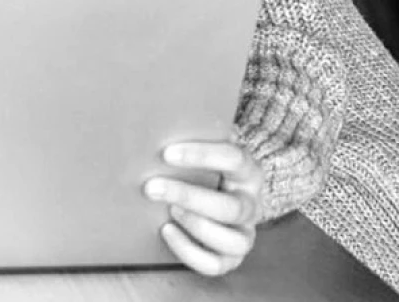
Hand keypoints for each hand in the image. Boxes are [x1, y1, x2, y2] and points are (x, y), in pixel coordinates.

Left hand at [144, 140, 264, 275]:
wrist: (216, 196)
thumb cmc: (202, 170)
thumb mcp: (202, 152)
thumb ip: (187, 142)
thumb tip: (146, 136)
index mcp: (248, 172)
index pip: (234, 159)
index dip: (202, 155)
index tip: (166, 154)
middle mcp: (251, 205)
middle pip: (231, 207)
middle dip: (189, 197)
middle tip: (152, 188)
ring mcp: (244, 234)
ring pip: (233, 240)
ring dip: (196, 226)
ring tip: (168, 211)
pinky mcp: (231, 258)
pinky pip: (215, 264)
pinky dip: (189, 251)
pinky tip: (166, 231)